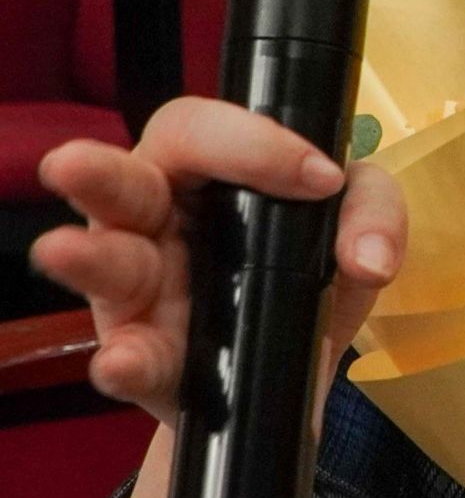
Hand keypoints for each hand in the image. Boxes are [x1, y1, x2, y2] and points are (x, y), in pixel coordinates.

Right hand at [30, 96, 406, 427]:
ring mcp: (141, 288)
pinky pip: (126, 356)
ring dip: (85, 258)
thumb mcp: (354, 224)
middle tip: (72, 164)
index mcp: (205, 169)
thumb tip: (370, 257)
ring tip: (59, 251)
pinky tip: (124, 361)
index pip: (202, 130)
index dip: (253, 143)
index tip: (320, 179)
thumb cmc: (307, 268)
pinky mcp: (146, 353)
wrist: (300, 367)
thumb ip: (373, 213)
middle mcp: (157, 218)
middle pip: (120, 182)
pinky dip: (124, 361)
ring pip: (104, 262)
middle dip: (96, 173)